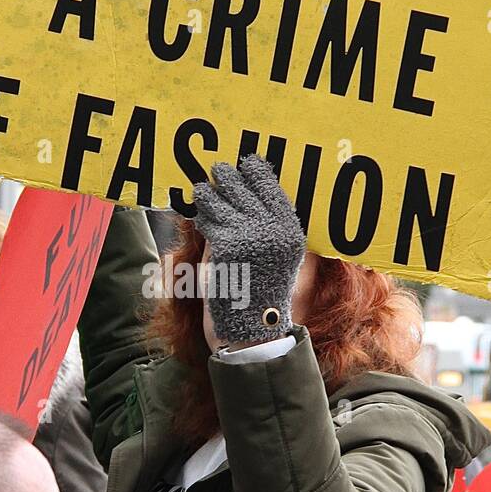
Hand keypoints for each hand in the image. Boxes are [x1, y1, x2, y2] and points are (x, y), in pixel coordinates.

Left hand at [191, 154, 305, 345]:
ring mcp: (251, 234)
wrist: (252, 329)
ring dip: (210, 191)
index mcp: (291, 233)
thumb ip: (265, 232)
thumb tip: (245, 201)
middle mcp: (274, 230)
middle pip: (247, 189)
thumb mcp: (275, 261)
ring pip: (224, 200)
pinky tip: (199, 214)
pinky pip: (209, 220)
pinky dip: (202, 215)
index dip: (260, 174)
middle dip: (231, 176)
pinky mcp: (227, 243)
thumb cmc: (261, 297)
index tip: (251, 162)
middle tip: (220, 168)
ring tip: (203, 188)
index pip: (275, 191)